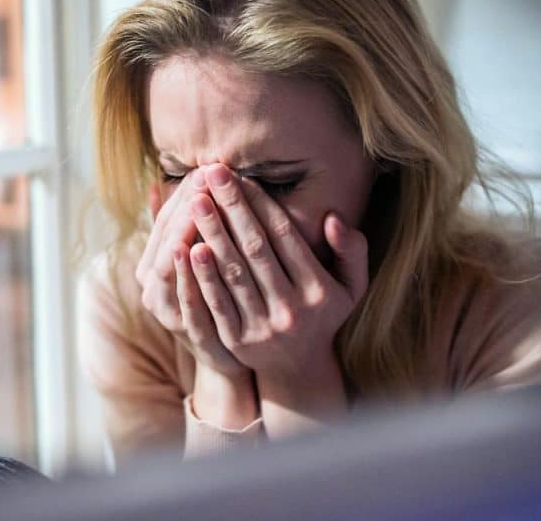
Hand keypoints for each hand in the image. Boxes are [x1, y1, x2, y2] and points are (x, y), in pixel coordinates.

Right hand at [136, 171, 246, 376]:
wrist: (232, 360)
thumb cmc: (216, 300)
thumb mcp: (197, 262)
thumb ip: (178, 228)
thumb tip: (155, 185)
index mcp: (152, 267)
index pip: (165, 221)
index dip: (183, 194)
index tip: (203, 168)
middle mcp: (153, 287)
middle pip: (168, 238)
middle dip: (188, 205)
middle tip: (206, 174)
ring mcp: (168, 311)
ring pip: (172, 264)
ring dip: (186, 229)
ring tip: (199, 200)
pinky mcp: (189, 333)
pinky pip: (186, 297)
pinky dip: (190, 272)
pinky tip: (198, 247)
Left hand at [186, 163, 367, 378]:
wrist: (298, 368)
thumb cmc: (323, 313)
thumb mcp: (352, 285)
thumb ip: (352, 250)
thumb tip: (332, 218)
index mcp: (319, 290)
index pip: (284, 237)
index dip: (260, 204)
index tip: (240, 175)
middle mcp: (292, 309)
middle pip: (255, 250)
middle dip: (231, 208)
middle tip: (211, 173)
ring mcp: (263, 327)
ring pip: (233, 274)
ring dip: (212, 234)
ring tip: (195, 201)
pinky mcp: (237, 342)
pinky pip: (216, 303)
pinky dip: (202, 275)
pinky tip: (187, 248)